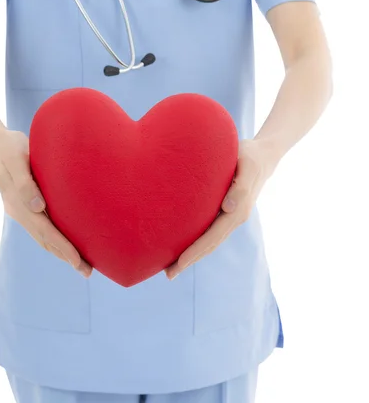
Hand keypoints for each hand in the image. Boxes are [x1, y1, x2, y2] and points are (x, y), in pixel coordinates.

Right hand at [0, 128, 91, 277]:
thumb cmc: (8, 146)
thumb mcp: (16, 159)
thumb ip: (25, 183)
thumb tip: (37, 207)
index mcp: (17, 203)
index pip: (45, 231)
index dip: (63, 247)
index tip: (78, 261)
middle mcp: (19, 211)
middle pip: (45, 240)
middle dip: (66, 256)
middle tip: (87, 272)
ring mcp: (21, 210)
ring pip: (43, 237)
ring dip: (61, 252)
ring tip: (81, 264)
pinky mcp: (25, 204)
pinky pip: (42, 227)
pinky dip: (54, 239)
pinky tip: (66, 242)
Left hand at [165, 138, 278, 279]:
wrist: (261, 155)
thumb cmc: (250, 157)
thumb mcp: (248, 167)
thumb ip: (240, 187)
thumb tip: (228, 208)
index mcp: (237, 211)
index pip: (212, 236)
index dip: (195, 251)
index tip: (179, 262)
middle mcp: (232, 217)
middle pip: (208, 244)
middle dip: (188, 260)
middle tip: (168, 275)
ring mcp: (228, 215)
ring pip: (207, 240)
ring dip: (190, 254)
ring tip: (169, 267)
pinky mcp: (222, 209)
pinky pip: (207, 229)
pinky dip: (194, 241)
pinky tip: (180, 244)